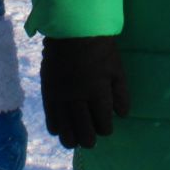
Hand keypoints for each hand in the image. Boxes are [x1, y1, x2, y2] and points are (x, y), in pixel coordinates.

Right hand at [40, 35, 129, 149]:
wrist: (72, 29)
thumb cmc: (100, 48)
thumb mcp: (117, 69)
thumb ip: (121, 93)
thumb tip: (121, 115)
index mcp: (98, 92)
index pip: (103, 123)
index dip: (106, 129)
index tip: (106, 127)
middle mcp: (78, 97)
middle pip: (84, 132)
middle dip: (89, 139)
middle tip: (91, 138)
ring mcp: (61, 95)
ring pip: (65, 129)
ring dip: (72, 138)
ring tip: (75, 140)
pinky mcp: (48, 91)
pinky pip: (50, 117)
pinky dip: (56, 127)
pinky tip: (60, 130)